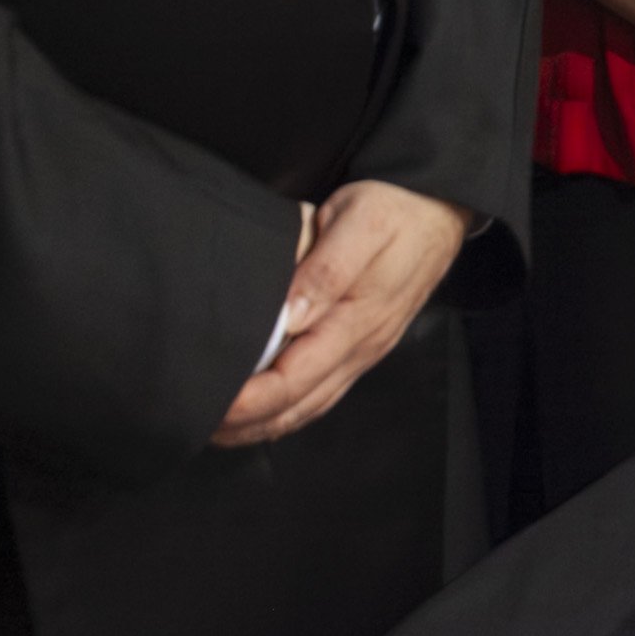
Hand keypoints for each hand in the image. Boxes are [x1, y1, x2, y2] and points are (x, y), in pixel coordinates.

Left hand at [213, 181, 471, 447]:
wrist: (439, 207)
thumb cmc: (395, 209)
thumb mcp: (358, 222)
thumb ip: (326, 269)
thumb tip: (290, 317)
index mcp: (356, 321)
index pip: (293, 380)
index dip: (248, 401)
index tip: (209, 403)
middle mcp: (361, 347)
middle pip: (297, 406)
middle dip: (245, 424)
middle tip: (195, 424)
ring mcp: (364, 351)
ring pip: (309, 406)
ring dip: (263, 425)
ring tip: (219, 428)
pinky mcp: (363, 346)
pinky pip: (322, 393)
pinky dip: (288, 411)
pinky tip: (266, 412)